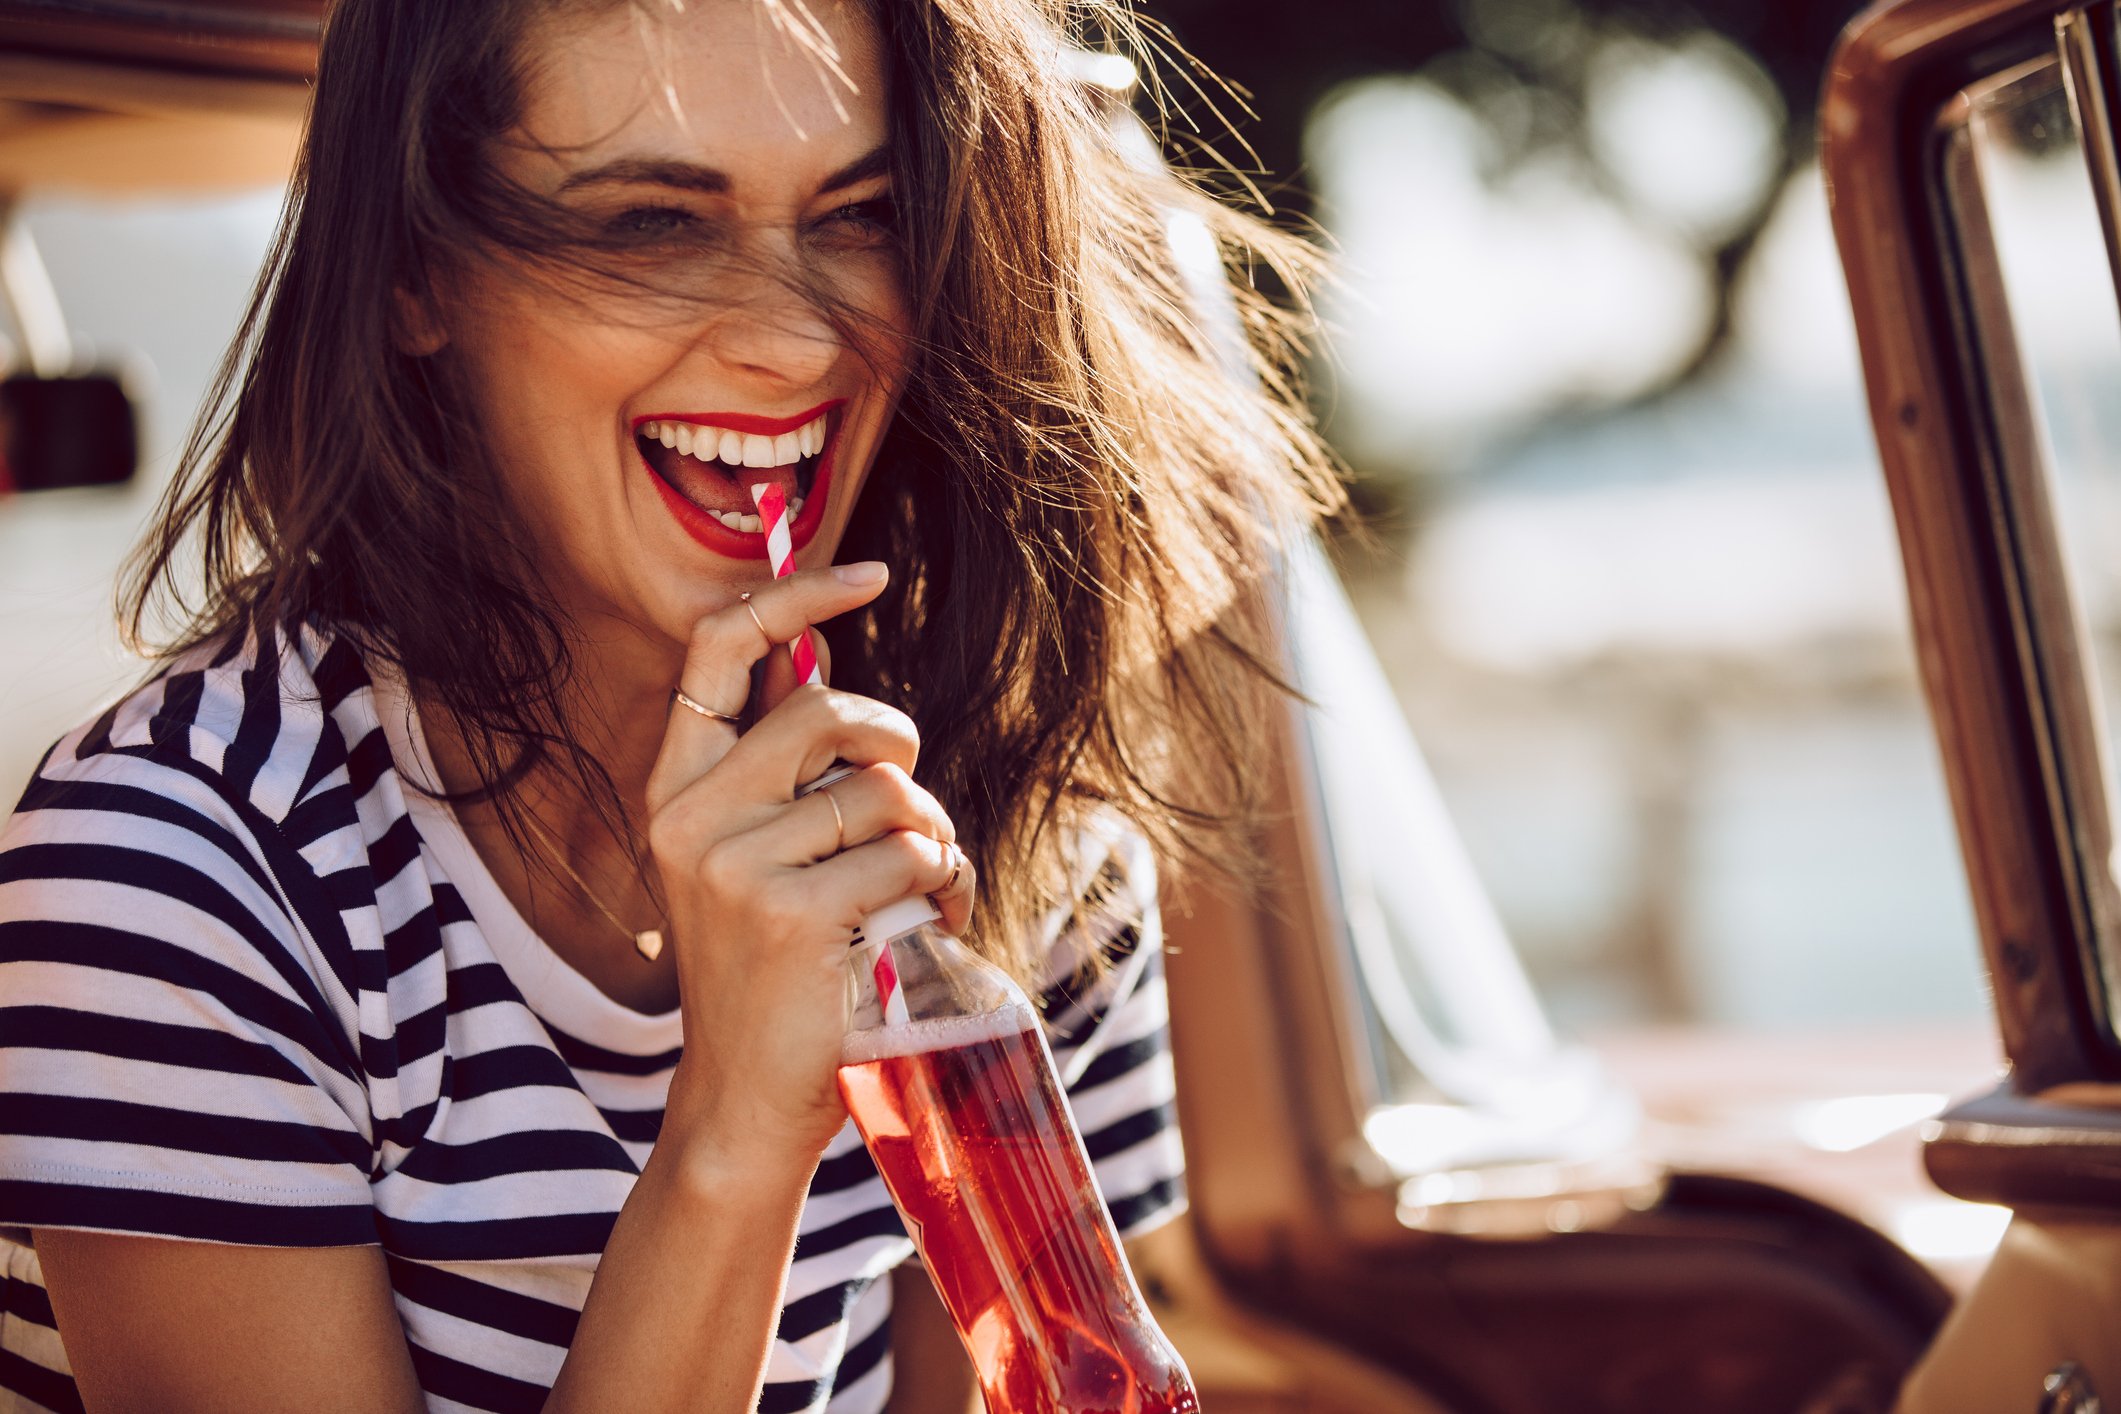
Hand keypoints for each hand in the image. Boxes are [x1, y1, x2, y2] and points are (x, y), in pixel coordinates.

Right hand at [643, 565, 977, 1170]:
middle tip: (911, 805)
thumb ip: (781, 775)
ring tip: (924, 885)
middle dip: (899, 746)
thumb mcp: (748, 859)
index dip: (796, 597)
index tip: (867, 570)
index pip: (719, 648)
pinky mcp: (794, 915)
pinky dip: (947, 884)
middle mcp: (689, 816)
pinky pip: (913, 855)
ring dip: (933, 834)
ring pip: (887, 790)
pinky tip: (932, 923)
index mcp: (674, 788)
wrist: (746, 1100)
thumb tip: (829, 670)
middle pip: (830, 710)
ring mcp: (736, 866)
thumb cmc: (773, 971)